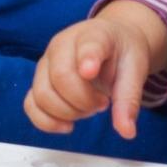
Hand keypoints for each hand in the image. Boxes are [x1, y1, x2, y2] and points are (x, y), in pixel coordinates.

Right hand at [24, 1, 166, 138]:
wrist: (112, 42)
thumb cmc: (121, 52)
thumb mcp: (136, 70)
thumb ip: (129, 99)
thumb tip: (127, 132)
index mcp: (94, 35)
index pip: (88, 44)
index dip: (87, 58)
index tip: (90, 71)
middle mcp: (62, 44)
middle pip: (60, 77)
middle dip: (83, 101)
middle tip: (102, 103)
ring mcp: (46, 62)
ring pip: (42, 94)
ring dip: (67, 112)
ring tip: (88, 108)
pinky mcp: (39, 81)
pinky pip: (30, 104)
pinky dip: (46, 121)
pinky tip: (67, 125)